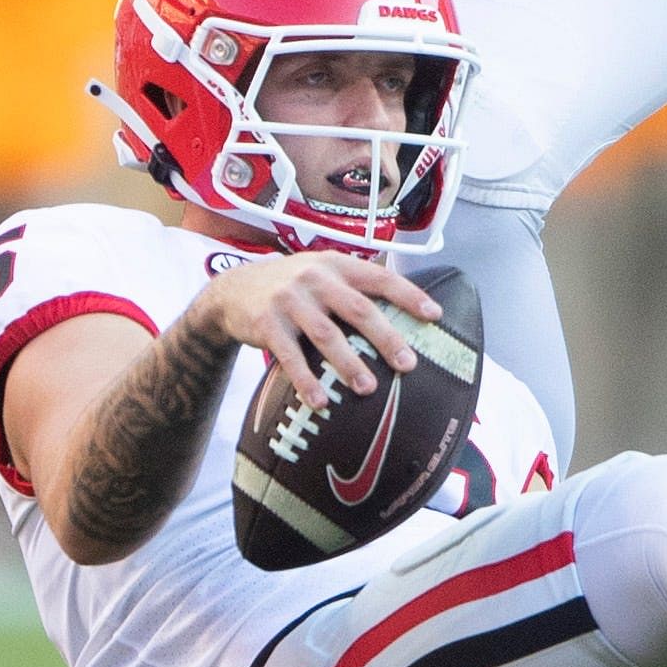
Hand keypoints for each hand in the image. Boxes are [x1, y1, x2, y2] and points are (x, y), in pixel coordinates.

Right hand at [188, 251, 437, 413]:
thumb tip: (404, 315)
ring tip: (368, 388)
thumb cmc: (291, 288)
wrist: (232, 291)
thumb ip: (353, 288)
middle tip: (407, 365)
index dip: (408, 295)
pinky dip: (306, 381)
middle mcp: (314, 277)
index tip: (434, 316)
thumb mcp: (320, 273)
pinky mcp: (266, 324)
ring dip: (349, 364)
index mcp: (335, 265)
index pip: (379, 277)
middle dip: (386, 338)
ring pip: (327, 334)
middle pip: (358, 309)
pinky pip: (291, 356)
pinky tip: (320, 401)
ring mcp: (289, 300)